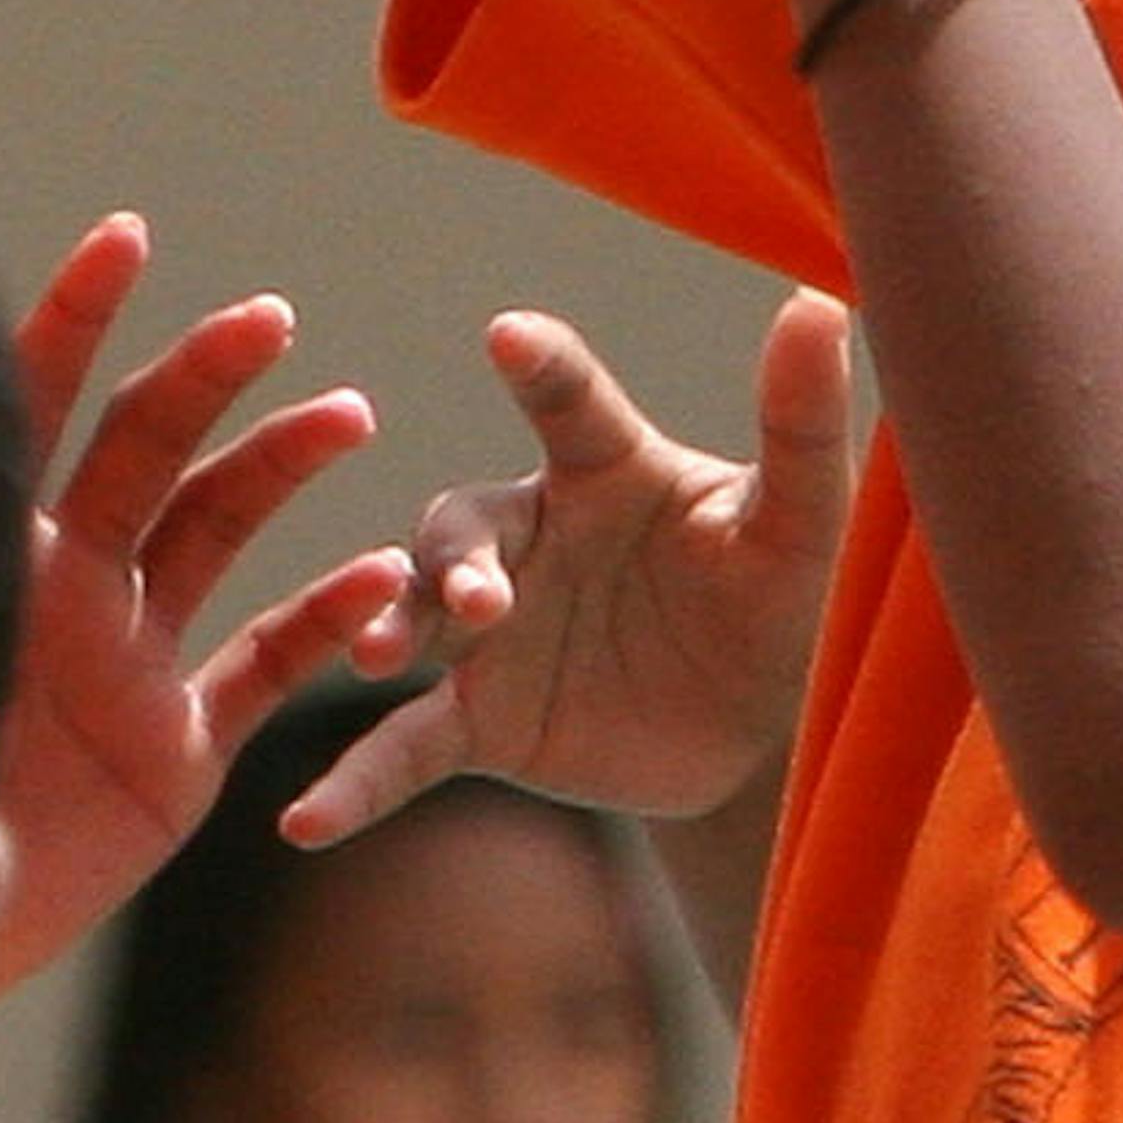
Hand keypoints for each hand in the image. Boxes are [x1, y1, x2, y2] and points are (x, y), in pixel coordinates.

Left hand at [0, 216, 422, 996]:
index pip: (26, 408)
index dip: (71, 319)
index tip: (125, 236)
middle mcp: (58, 592)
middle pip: (139, 448)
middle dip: (201, 374)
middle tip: (265, 318)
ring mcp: (123, 664)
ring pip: (215, 529)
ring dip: (279, 465)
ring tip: (348, 413)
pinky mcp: (173, 753)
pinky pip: (264, 668)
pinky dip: (327, 620)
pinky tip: (386, 575)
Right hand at [302, 292, 857, 837]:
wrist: (755, 732)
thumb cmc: (775, 597)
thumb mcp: (798, 524)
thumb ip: (801, 424)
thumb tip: (817, 301)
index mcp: (603, 469)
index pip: (568, 407)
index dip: (542, 367)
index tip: (512, 334)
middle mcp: (527, 539)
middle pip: (461, 527)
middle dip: (457, 558)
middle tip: (478, 600)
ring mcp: (491, 633)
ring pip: (413, 618)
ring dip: (386, 629)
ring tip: (377, 659)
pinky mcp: (481, 721)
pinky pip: (404, 748)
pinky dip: (353, 783)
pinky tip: (305, 822)